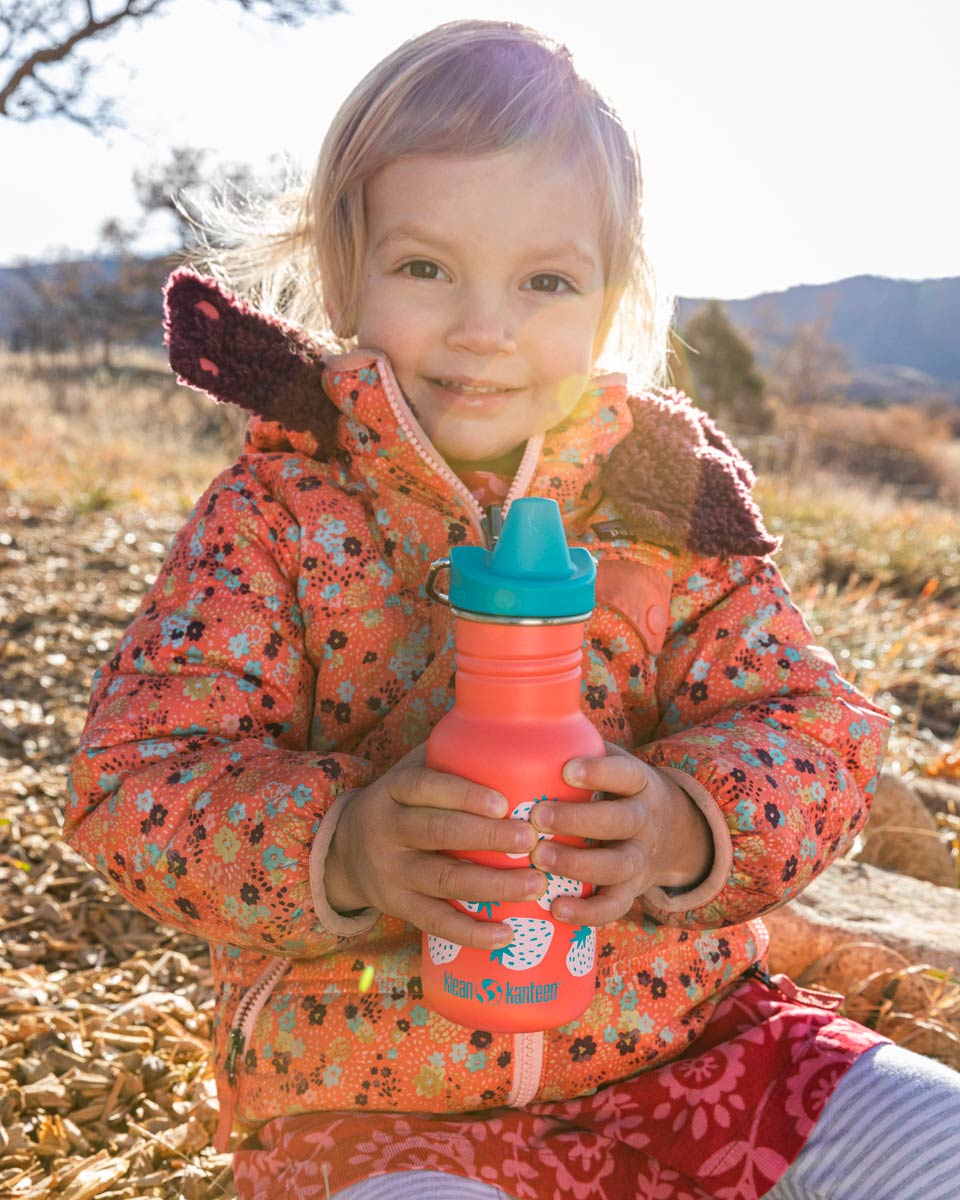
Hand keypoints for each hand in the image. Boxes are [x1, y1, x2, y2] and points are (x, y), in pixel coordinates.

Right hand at [325, 743, 542, 950]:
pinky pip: (435, 921)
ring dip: (492, 885)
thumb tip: (512, 730)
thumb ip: (447, 756)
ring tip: (535, 886)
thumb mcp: (408, 773)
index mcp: (393, 790)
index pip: (425, 787)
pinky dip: (471, 931)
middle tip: (531, 840)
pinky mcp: (397, 906)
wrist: (344, 853)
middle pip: (438, 833)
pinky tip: (506, 934)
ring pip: (442, 880)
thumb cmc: (400, 804)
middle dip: (487, 838)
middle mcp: (387, 830)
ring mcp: (390, 872)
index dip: (463, 794)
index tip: (504, 802)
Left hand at [528, 742, 713, 927]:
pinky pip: (615, 906)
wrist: (672, 834)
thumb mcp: (614, 764)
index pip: (625, 774)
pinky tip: (556, 909)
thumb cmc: (619, 790)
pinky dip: (588, 913)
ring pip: (617, 865)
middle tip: (537, 816)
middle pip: (619, 821)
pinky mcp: (632, 890)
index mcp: (639, 783)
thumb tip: (527, 719)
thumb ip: (581, 747)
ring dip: (578, 864)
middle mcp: (645, 820)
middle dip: (577, 820)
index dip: (599, 772)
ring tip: (539, 858)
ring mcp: (641, 858)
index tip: (566, 768)